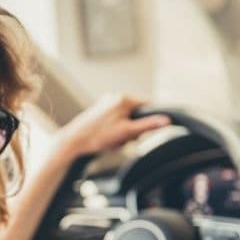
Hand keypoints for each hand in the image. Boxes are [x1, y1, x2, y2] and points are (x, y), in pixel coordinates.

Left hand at [53, 94, 170, 161]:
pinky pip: (115, 122)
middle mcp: (114, 98)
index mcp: (123, 99)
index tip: (141, 132)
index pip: (148, 106)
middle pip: (136, 115)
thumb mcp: (126, 132)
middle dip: (133, 130)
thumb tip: (166, 121)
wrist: (73, 141)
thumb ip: (148, 126)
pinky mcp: (99, 112)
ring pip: (126, 120)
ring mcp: (106, 104)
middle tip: (122, 139)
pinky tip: (106, 140)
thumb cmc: (97, 136)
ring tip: (112, 141)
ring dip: (123, 133)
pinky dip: (114, 133)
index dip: (149, 121)